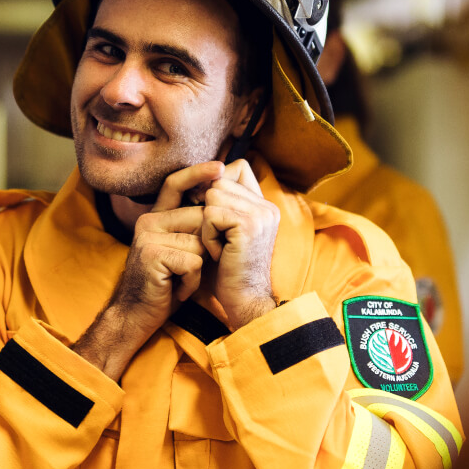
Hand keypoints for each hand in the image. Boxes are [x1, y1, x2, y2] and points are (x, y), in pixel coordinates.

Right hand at [72, 163, 221, 379]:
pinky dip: (192, 280)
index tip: (221, 167)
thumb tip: (221, 205)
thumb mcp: (181, 250)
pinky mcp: (152, 254)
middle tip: (190, 270)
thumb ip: (193, 228)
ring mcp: (148, 237)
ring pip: (200, 242)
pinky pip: (193, 261)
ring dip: (199, 268)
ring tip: (181, 280)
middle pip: (200, 218)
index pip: (175, 185)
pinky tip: (177, 288)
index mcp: (156, 217)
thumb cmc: (166, 284)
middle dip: (207, 247)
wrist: (137, 315)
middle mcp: (149, 221)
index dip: (197, 174)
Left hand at [199, 159, 279, 329]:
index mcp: (265, 205)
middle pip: (219, 181)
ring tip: (219, 246)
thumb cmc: (229, 269)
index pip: (237, 168)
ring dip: (206, 224)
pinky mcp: (248, 225)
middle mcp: (267, 206)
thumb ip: (225, 204)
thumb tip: (200, 180)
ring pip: (212, 196)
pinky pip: (210, 214)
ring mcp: (260, 214)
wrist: (244, 301)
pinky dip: (207, 235)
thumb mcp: (229, 232)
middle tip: (219, 239)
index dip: (217, 184)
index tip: (212, 214)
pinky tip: (219, 253)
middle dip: (208, 210)